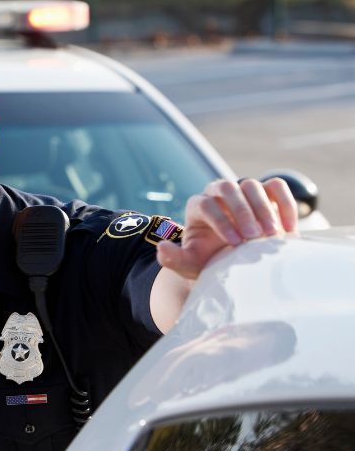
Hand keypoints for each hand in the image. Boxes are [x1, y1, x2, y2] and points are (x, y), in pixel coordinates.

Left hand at [157, 178, 297, 279]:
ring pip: (252, 185)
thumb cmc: (208, 262)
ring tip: (272, 235)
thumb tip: (162, 248)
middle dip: (241, 212)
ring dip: (263, 209)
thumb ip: (173, 259)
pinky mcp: (266, 194)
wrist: (234, 262)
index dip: (220, 221)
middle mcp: (218, 194)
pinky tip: (289, 229)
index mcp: (197, 207)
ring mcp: (242, 191)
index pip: (206, 204)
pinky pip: (276, 187)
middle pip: (227, 188)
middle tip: (254, 238)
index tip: (235, 243)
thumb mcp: (189, 265)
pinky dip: (285, 204)